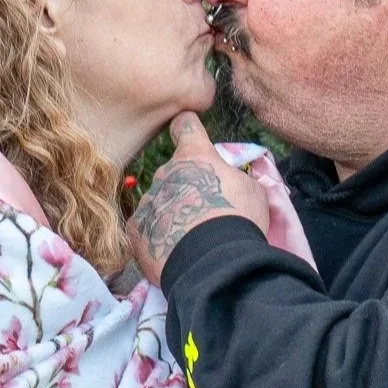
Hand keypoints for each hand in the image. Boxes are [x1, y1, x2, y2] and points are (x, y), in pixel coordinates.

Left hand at [128, 111, 268, 286]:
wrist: (213, 261)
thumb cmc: (239, 219)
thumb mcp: (251, 190)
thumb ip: (232, 178)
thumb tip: (228, 181)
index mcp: (194, 156)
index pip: (185, 126)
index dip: (188, 128)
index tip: (189, 133)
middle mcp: (165, 173)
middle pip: (173, 172)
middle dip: (185, 186)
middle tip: (204, 211)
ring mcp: (148, 200)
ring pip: (159, 201)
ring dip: (172, 213)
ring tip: (191, 238)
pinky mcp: (136, 229)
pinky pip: (145, 227)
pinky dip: (156, 236)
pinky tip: (172, 250)